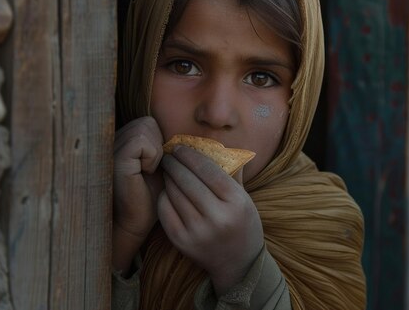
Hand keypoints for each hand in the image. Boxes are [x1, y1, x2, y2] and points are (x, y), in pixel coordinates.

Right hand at [113, 116, 163, 273]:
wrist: (136, 221)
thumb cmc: (152, 195)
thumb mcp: (162, 165)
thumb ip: (164, 145)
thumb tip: (192, 128)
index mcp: (123, 140)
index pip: (149, 122)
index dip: (159, 141)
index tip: (157, 165)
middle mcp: (114, 140)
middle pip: (148, 122)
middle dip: (158, 144)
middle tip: (153, 168)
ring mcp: (112, 148)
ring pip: (145, 127)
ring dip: (156, 151)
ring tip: (149, 170)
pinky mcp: (116, 158)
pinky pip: (141, 141)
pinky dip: (151, 156)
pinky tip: (146, 172)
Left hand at [158, 146, 263, 295]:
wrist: (238, 263)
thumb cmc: (242, 223)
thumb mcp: (244, 198)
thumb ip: (231, 173)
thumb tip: (215, 146)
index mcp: (236, 202)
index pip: (208, 170)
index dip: (191, 156)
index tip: (180, 147)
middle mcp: (217, 217)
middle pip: (188, 181)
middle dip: (175, 164)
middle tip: (168, 155)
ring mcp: (198, 231)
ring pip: (175, 195)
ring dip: (168, 178)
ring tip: (167, 170)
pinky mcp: (182, 242)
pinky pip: (166, 211)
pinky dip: (164, 197)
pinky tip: (166, 189)